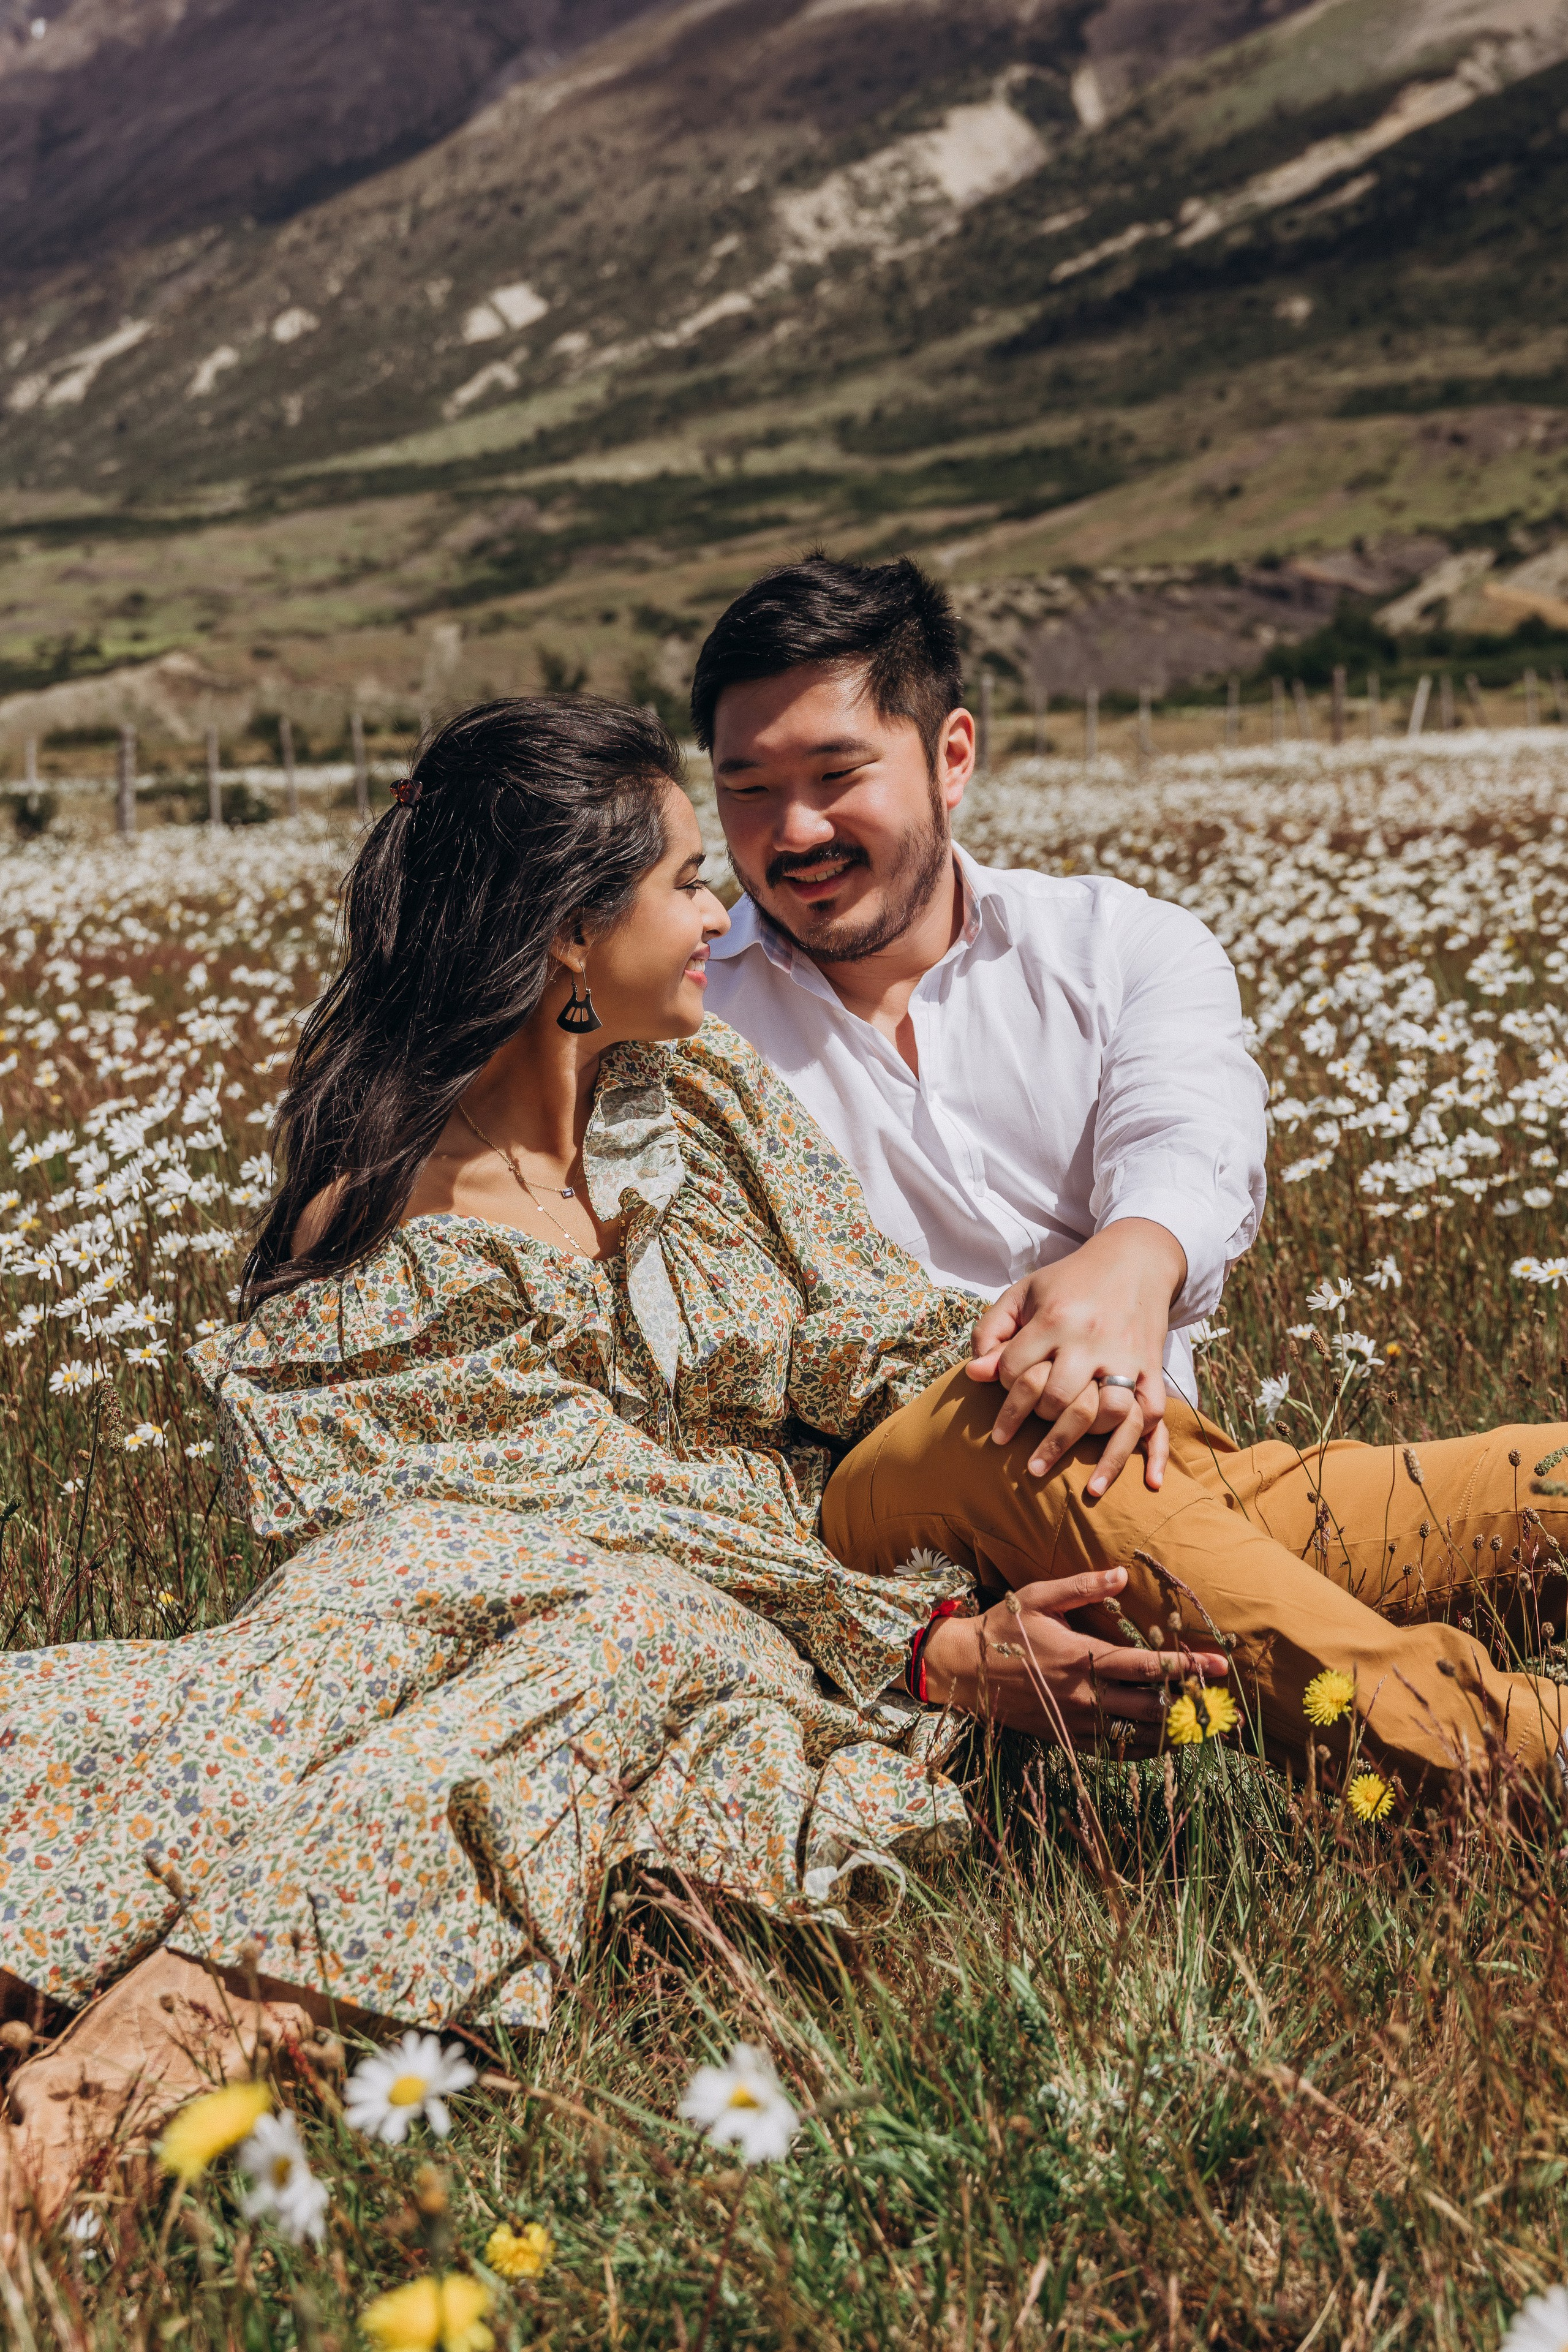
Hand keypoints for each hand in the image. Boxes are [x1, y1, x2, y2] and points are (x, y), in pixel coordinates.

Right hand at [921, 1566, 1225, 1753]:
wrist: (964, 1672)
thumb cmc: (1004, 1628)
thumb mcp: (1037, 1598)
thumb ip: (1081, 1587)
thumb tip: (1122, 1575)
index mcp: (1082, 1658)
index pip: (1147, 1666)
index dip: (1186, 1666)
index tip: (1219, 1664)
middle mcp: (1084, 1696)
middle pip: (1153, 1707)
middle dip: (1191, 1703)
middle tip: (1222, 1699)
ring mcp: (1077, 1723)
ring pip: (1140, 1736)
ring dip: (1176, 1730)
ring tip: (1206, 1723)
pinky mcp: (1070, 1740)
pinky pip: (1117, 1751)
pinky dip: (1147, 1748)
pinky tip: (1166, 1739)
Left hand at [966, 1219, 1186, 1496]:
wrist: (1135, 1260)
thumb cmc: (1069, 1281)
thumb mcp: (1024, 1293)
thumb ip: (993, 1331)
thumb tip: (975, 1376)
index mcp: (1056, 1318)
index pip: (1017, 1371)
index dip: (1003, 1388)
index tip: (1000, 1400)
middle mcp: (1092, 1340)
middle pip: (1058, 1399)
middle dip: (1034, 1429)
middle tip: (1016, 1453)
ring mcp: (1126, 1357)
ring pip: (1107, 1414)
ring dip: (1081, 1445)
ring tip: (1058, 1472)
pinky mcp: (1152, 1369)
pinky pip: (1153, 1416)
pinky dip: (1152, 1451)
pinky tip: (1147, 1483)